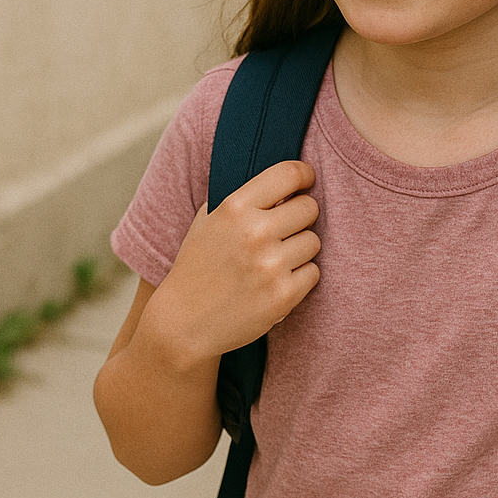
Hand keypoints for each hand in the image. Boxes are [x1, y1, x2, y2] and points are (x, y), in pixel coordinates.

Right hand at [143, 159, 320, 366]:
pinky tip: (275, 282)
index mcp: (234, 208)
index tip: (305, 182)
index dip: (303, 176)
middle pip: (309, 208)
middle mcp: (255, 232)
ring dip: (300, 250)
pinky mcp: (283, 295)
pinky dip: (299, 278)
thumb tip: (284, 179)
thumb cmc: (198, 267)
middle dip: (300, 217)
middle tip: (284, 231)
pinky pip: (313, 272)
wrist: (183, 323)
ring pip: (314, 241)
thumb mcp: (208, 221)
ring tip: (274, 261)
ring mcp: (271, 265)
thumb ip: (243, 199)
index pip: (289, 174)